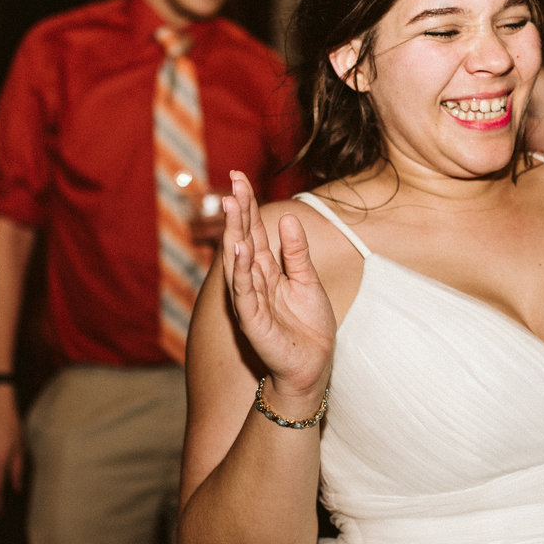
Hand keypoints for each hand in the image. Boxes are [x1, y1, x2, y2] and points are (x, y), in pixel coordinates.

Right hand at [221, 172, 336, 397]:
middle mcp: (254, 280)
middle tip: (232, 180)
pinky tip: (238, 248)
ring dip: (234, 233)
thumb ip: (297, 253)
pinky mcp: (252, 320)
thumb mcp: (308, 282)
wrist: (312, 367)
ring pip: (237, 261)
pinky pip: (244, 291)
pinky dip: (240, 270)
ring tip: (230, 206)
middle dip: (237, 210)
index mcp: (267, 269)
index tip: (238, 176)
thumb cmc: (309, 328)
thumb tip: (287, 218)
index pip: (254, 230)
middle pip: (242, 238)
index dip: (247, 204)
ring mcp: (250, 299)